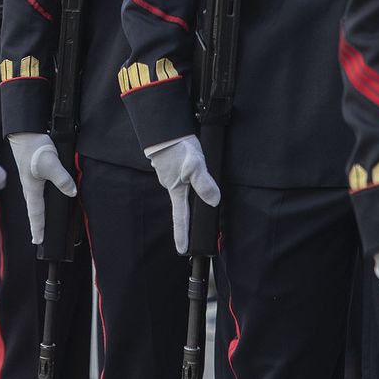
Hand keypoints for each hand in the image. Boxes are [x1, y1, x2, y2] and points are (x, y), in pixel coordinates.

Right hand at [7, 132, 76, 244]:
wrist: (25, 131)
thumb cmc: (34, 147)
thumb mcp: (50, 163)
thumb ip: (62, 178)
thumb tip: (72, 192)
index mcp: (31, 188)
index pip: (35, 213)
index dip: (37, 228)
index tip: (38, 241)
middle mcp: (30, 186)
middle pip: (34, 209)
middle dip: (37, 223)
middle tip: (38, 237)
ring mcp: (31, 179)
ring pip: (36, 200)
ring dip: (38, 212)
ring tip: (42, 222)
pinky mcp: (34, 171)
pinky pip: (39, 190)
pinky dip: (41, 199)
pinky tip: (47, 197)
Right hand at [144, 134, 219, 253]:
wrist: (164, 127)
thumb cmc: (177, 147)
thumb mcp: (194, 166)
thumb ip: (204, 184)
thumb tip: (214, 202)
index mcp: (177, 190)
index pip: (180, 219)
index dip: (182, 236)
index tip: (183, 251)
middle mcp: (172, 185)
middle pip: (184, 202)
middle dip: (191, 208)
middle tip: (203, 215)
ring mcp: (171, 173)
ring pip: (184, 185)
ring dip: (192, 184)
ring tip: (202, 180)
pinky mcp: (173, 162)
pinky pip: (182, 172)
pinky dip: (189, 172)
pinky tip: (193, 165)